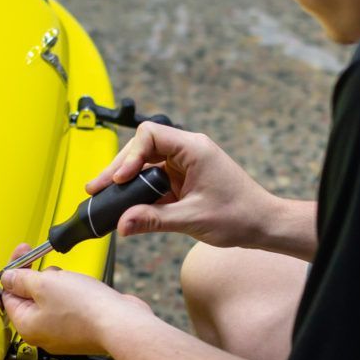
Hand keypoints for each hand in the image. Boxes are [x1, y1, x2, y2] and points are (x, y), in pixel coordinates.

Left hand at [0, 244, 152, 354]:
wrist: (120, 322)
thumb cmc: (85, 308)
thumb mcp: (44, 283)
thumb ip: (21, 279)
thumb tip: (7, 277)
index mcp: (27, 326)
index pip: (8, 295)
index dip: (14, 271)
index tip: (22, 254)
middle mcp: (42, 334)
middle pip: (30, 298)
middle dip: (39, 277)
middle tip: (51, 267)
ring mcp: (62, 333)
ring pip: (51, 300)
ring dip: (58, 284)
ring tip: (71, 281)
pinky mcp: (81, 328)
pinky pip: (69, 305)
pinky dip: (73, 294)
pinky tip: (83, 289)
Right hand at [85, 122, 276, 247]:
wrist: (263, 224)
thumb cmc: (239, 215)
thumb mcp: (191, 219)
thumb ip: (153, 220)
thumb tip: (121, 224)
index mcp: (194, 149)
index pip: (150, 135)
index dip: (130, 155)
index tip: (120, 179)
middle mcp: (188, 151)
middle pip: (143, 148)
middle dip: (119, 168)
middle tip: (96, 188)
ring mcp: (186, 164)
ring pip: (146, 163)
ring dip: (126, 179)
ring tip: (103, 196)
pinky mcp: (184, 178)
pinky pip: (155, 178)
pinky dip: (140, 190)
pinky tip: (125, 204)